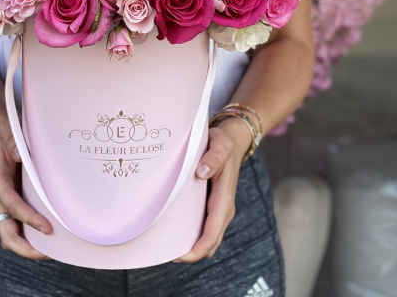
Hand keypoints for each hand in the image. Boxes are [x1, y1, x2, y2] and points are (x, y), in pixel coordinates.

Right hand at [0, 117, 52, 259]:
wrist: (2, 136)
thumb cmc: (10, 136)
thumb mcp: (12, 136)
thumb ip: (15, 145)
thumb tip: (22, 154)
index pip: (12, 205)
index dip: (29, 218)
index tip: (48, 228)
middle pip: (5, 233)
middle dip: (24, 247)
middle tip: (47, 253)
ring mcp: (4, 205)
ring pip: (10, 236)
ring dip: (27, 247)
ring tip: (51, 251)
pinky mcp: (11, 207)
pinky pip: (18, 229)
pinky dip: (30, 238)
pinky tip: (48, 240)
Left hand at [174, 117, 252, 262]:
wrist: (233, 140)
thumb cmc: (223, 142)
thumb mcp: (219, 145)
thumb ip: (213, 158)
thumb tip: (201, 172)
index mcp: (224, 198)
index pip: (212, 233)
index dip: (197, 248)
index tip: (179, 255)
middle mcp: (224, 207)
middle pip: (210, 242)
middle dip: (190, 253)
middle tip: (164, 253)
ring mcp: (219, 208)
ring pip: (208, 237)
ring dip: (191, 245)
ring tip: (166, 245)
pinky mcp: (213, 204)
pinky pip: (205, 227)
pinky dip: (192, 234)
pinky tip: (175, 230)